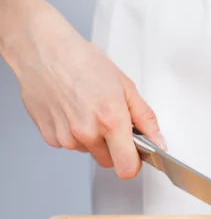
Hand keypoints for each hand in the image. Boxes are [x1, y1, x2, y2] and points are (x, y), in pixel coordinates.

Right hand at [0, 0, 164, 178]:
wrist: (44, 50)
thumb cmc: (83, 62)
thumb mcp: (126, 87)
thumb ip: (146, 120)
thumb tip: (158, 142)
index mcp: (110, 121)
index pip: (127, 168)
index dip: (133, 164)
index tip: (134, 155)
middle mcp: (87, 132)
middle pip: (108, 162)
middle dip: (113, 148)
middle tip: (109, 122)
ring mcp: (66, 137)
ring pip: (88, 152)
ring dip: (91, 139)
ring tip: (87, 110)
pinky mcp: (49, 136)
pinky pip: (69, 145)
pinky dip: (72, 134)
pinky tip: (71, 111)